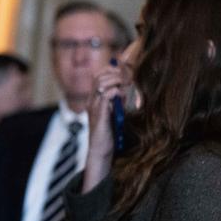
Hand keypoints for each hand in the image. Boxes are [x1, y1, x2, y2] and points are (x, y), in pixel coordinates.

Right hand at [81, 63, 127, 192]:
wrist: (101, 150)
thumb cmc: (108, 133)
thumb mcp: (114, 112)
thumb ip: (117, 101)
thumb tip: (125, 90)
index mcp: (94, 98)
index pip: (98, 75)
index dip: (111, 70)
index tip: (125, 72)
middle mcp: (91, 100)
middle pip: (98, 76)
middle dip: (115, 73)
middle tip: (128, 78)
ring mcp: (93, 106)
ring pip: (101, 83)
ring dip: (116, 81)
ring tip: (126, 85)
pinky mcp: (99, 114)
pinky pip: (105, 95)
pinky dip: (116, 92)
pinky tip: (123, 96)